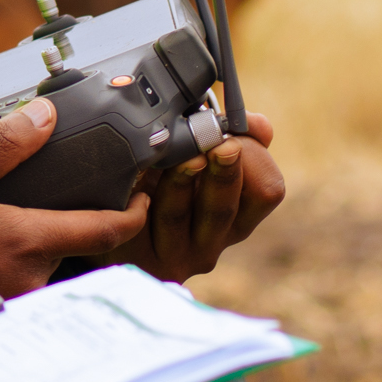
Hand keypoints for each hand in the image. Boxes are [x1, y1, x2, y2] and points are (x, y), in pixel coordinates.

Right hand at [0, 97, 150, 294]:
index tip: (142, 200)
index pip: (104, 231)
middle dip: (73, 226)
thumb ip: (4, 142)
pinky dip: (17, 264)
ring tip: (14, 220)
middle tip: (62, 201)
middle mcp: (31, 278)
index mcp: (31, 241)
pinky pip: (20, 283)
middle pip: (74, 250)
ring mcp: (12, 298)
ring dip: (40, 246)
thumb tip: (46, 115)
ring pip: (46, 267)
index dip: (133, 215)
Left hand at [106, 113, 283, 282]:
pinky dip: (134, 200)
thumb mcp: (204, 155)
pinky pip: (134, 224)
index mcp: (237, 218)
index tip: (232, 134)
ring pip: (176, 214)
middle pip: (223, 208)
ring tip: (176, 155)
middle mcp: (210, 243)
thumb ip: (239, 136)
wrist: (115, 216)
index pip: (266, 191)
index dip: (253, 159)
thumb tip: (261, 126)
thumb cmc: (167, 175)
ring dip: (177, 180)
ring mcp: (172, 253)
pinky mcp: (133, 255)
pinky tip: (134, 183)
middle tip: (218, 144)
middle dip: (221, 171)